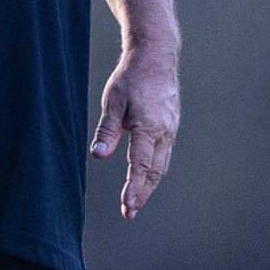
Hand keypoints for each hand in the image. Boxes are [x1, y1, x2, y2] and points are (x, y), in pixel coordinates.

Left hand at [91, 46, 179, 219]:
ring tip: (135, 200)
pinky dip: (154, 169)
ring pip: (161, 164)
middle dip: (142, 193)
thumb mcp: (113, 101)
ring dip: (149, 184)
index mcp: (148, 127)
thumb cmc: (131, 77)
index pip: (140, 165)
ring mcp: (170, 129)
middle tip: (129, 212)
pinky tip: (145, 176)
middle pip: (154, 171)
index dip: (134, 189)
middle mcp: (164, 132)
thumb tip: (98, 154)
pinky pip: (163, 153)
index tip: (127, 207)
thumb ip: (107, 129)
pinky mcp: (171, 126)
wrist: (156, 57)